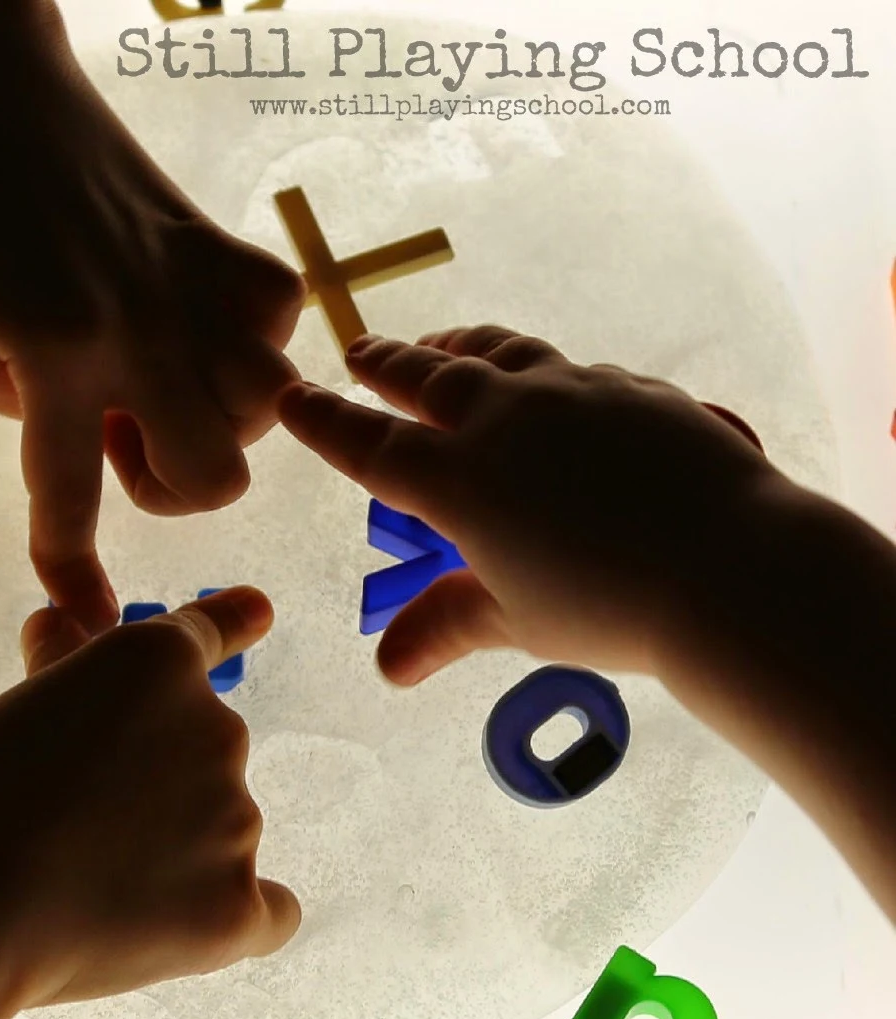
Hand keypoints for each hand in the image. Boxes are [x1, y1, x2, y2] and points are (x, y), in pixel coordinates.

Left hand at [0, 9, 304, 633]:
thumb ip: (17, 418)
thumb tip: (100, 438)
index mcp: (52, 359)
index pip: (68, 498)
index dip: (73, 571)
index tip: (88, 617)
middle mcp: (139, 335)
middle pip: (215, 476)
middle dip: (176, 485)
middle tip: (129, 436)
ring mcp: (191, 288)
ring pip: (268, 405)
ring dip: (219, 417)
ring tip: (170, 381)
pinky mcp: (220, 244)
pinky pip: (284, 318)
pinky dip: (256, 340)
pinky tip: (204, 327)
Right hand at [0, 588, 299, 1008]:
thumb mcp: (12, 709)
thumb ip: (62, 675)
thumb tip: (58, 620)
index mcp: (160, 664)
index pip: (206, 637)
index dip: (226, 625)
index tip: (253, 612)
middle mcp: (218, 730)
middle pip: (204, 757)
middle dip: (157, 789)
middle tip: (75, 834)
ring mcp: (235, 820)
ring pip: (223, 838)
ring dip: (177, 859)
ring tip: (84, 894)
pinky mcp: (236, 906)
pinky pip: (269, 914)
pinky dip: (232, 920)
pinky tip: (181, 932)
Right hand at [278, 325, 776, 679]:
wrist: (726, 564)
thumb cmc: (607, 607)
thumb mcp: (515, 621)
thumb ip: (446, 628)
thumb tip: (388, 668)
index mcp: (459, 481)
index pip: (372, 445)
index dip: (326, 423)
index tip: (294, 398)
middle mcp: (504, 420)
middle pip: (427, 379)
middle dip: (385, 365)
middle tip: (358, 351)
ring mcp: (570, 393)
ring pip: (496, 355)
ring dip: (456, 348)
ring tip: (438, 347)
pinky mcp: (626, 388)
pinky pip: (565, 370)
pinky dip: (532, 371)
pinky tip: (542, 386)